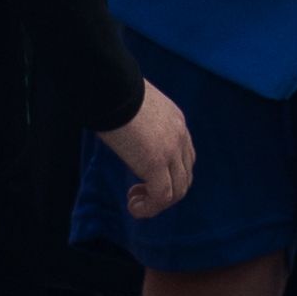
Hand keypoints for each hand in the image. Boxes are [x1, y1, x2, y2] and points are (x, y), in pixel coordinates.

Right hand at [100, 82, 194, 217]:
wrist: (111, 87)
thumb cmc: (113, 92)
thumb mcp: (135, 106)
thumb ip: (140, 122)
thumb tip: (125, 132)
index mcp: (176, 121)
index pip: (185, 156)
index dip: (169, 174)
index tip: (144, 178)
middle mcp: (180, 137)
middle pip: (185, 176)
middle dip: (165, 192)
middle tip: (139, 193)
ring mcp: (171, 151)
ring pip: (177, 191)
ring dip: (157, 203)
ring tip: (136, 202)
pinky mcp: (156, 163)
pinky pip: (161, 196)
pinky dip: (149, 208)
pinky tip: (133, 207)